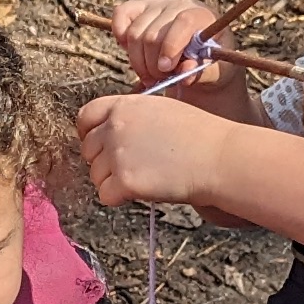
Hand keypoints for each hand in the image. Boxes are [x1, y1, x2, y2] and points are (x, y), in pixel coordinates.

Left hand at [76, 89, 239, 210]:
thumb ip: (131, 118)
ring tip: (145, 178)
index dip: (88, 133)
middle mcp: (115, 127)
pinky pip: (105, 196)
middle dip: (104, 162)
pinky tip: (143, 191)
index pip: (85, 116)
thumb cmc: (199, 136)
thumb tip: (111, 134)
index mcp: (124, 105)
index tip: (99, 146)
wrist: (218, 157)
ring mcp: (117, 154)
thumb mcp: (161, 109)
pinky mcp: (124, 181)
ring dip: (113, 182)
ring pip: (95, 175)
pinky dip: (120, 198)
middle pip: (88, 150)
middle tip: (132, 168)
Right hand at [100, 0, 217, 83]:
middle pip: (152, 34)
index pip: (183, 22)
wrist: (199, 57)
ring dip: (138, 62)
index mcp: (203, 16)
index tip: (165, 70)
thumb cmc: (208, 65)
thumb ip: (201, 72)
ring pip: (134, 33)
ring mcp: (157, 5)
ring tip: (150, 75)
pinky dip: (120, 36)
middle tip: (160, 80)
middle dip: (152, 65)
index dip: (171, 46)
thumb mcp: (213, 73)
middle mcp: (179, 5)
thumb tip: (185, 72)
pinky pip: (120, 15)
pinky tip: (133, 53)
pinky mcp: (138, 8)